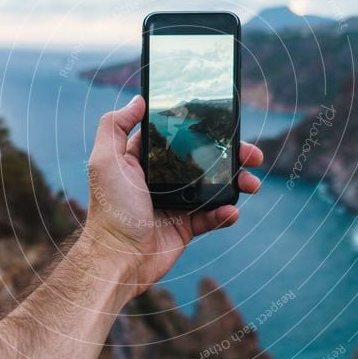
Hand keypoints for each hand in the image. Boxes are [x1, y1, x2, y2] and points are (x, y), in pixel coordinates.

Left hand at [81, 95, 262, 297]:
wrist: (118, 258)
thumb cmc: (110, 209)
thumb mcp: (105, 160)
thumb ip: (115, 126)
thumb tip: (138, 100)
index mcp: (144, 160)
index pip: (177, 136)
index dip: (202, 128)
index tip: (225, 123)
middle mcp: (162, 178)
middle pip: (203, 159)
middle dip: (231, 155)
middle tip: (252, 154)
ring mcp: (176, 202)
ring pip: (214, 186)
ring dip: (236, 182)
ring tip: (251, 184)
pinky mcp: (186, 226)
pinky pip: (212, 216)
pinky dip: (225, 213)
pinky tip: (232, 211)